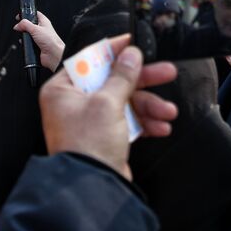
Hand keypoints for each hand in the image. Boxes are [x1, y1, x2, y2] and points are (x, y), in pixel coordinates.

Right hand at [13, 10, 63, 71]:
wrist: (53, 54)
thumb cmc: (51, 41)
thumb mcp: (35, 29)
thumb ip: (25, 25)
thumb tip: (18, 25)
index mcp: (43, 22)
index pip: (35, 14)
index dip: (27, 13)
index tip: (20, 16)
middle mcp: (41, 29)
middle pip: (29, 24)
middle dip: (23, 26)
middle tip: (20, 27)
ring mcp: (39, 38)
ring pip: (28, 34)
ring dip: (24, 35)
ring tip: (23, 36)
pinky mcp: (36, 45)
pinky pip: (28, 42)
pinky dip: (25, 43)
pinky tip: (25, 43)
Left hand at [40, 36, 177, 180]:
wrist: (93, 188)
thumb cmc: (87, 147)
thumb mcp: (107, 104)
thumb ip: (122, 77)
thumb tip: (130, 55)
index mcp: (62, 90)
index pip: (90, 60)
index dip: (114, 51)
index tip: (134, 43)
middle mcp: (73, 103)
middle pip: (112, 80)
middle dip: (142, 80)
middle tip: (166, 72)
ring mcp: (89, 121)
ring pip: (124, 101)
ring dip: (149, 105)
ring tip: (167, 112)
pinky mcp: (104, 136)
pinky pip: (127, 121)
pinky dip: (144, 122)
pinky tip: (160, 126)